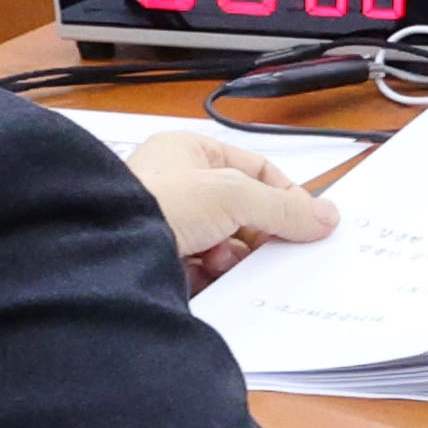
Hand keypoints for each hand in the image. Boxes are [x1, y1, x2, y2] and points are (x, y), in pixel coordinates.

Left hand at [127, 128, 336, 282]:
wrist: (103, 252)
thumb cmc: (153, 203)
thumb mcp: (235, 195)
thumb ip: (284, 207)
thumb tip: (324, 216)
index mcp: (189, 150)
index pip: (256, 169)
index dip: (284, 195)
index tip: (308, 220)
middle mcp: (174, 183)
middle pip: (242, 211)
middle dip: (256, 233)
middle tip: (273, 248)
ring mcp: (163, 221)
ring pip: (222, 243)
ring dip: (231, 256)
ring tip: (222, 261)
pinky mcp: (156, 258)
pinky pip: (200, 269)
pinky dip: (211, 276)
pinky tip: (205, 276)